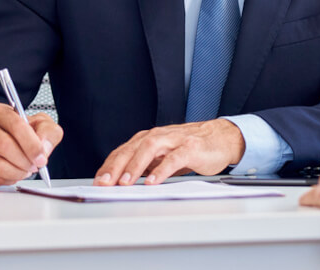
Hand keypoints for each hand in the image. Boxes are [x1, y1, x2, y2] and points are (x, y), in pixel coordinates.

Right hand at [0, 103, 62, 187]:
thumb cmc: (19, 132)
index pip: (15, 125)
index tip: (41, 157)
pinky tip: (12, 174)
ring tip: (24, 171)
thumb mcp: (40, 124)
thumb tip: (43, 148)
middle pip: (3, 145)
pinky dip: (5, 180)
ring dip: (16, 173)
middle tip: (34, 166)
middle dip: (24, 161)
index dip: (31, 145)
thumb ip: (48, 132)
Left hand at [94, 119, 245, 185]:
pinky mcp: (191, 147)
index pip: (122, 152)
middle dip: (115, 167)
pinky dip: (162, 170)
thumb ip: (144, 166)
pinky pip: (173, 158)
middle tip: (104, 183)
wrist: (221, 137)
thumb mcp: (162, 157)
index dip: (108, 166)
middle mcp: (158, 136)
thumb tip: (121, 182)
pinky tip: (153, 182)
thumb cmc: (190, 148)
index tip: (97, 182)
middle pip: (131, 149)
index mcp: (148, 139)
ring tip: (125, 183)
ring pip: (149, 149)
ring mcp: (174, 140)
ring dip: (135, 166)